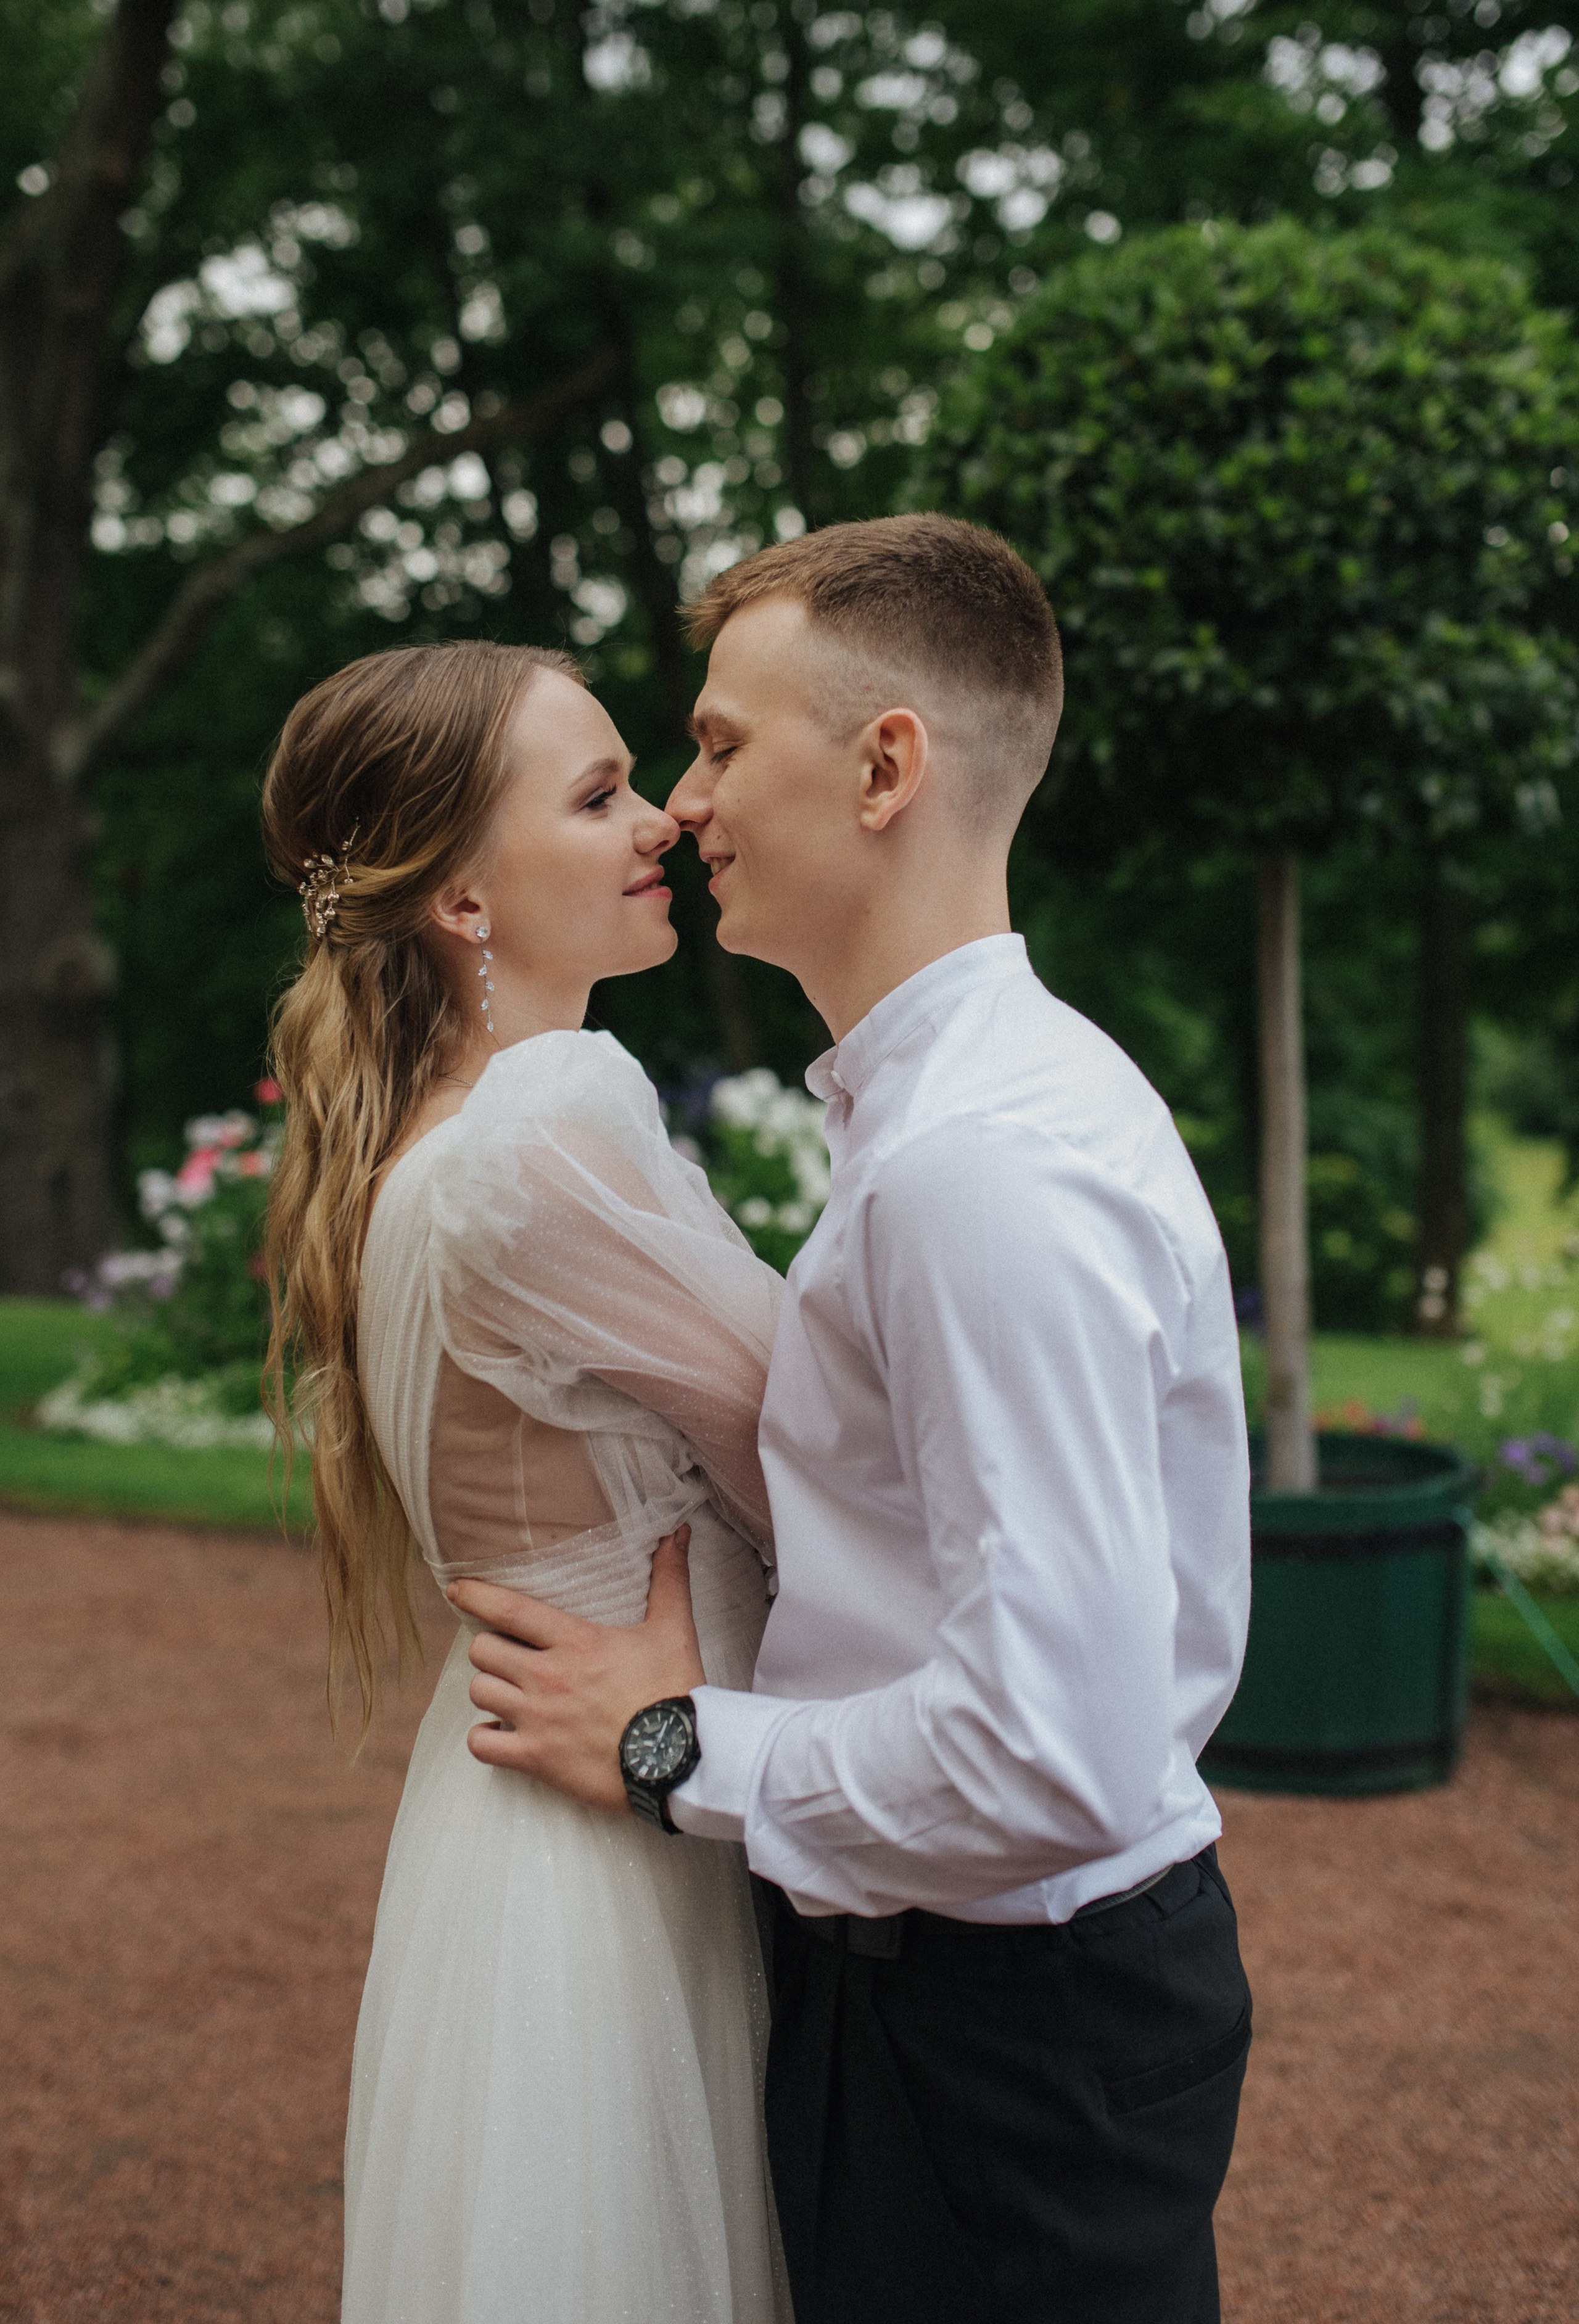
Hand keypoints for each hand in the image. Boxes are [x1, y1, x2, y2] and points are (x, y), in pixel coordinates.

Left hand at [447, 1527, 704, 1812]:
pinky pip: (481, 1743)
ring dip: (490, 1690)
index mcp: (576, 1641)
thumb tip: (678, 1532)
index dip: (475, 1595)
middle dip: (491, 1650)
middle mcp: (548, 1676)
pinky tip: (502, 1733)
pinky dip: (485, 1738)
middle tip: (510, 1657)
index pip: (509, 1609)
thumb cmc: (674, 1692)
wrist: (681, 1760)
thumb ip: (669, 1579)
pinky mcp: (535, 1758)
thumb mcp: (673, 1629)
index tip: (455, 1590)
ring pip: (478, 1691)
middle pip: (483, 1650)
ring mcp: (537, 1719)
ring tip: (509, 1693)